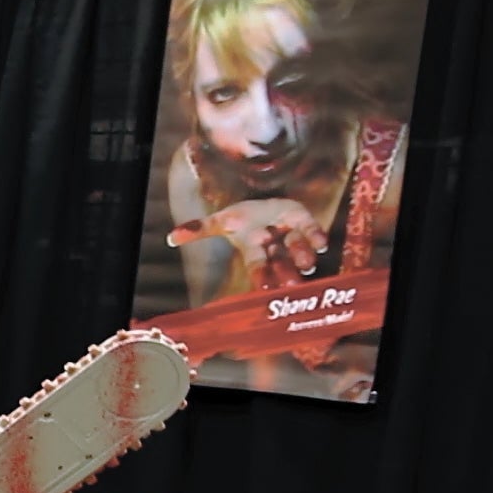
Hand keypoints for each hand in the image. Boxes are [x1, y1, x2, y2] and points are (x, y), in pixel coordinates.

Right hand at [168, 198, 326, 289]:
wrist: (265, 203)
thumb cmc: (243, 217)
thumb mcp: (220, 221)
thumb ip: (199, 229)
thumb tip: (171, 238)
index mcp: (254, 252)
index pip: (257, 267)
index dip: (261, 278)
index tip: (266, 289)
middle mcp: (275, 250)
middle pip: (281, 265)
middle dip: (288, 275)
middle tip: (294, 285)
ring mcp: (291, 238)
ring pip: (299, 251)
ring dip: (302, 255)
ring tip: (305, 260)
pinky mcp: (305, 224)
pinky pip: (314, 233)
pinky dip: (317, 237)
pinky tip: (322, 244)